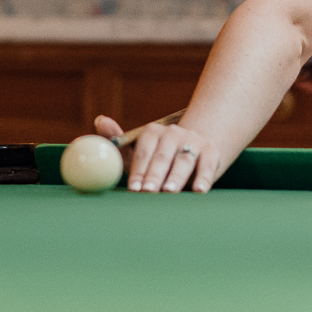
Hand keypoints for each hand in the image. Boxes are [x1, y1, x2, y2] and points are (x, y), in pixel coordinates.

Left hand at [92, 115, 218, 193]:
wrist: (196, 149)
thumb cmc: (158, 158)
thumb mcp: (138, 153)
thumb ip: (118, 143)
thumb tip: (100, 120)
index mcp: (152, 131)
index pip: (143, 151)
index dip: (138, 169)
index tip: (134, 187)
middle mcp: (173, 133)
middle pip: (162, 156)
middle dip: (154, 175)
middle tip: (148, 191)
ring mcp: (193, 141)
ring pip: (184, 160)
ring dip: (176, 176)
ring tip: (169, 191)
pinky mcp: (211, 152)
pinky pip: (207, 165)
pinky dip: (204, 178)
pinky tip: (199, 190)